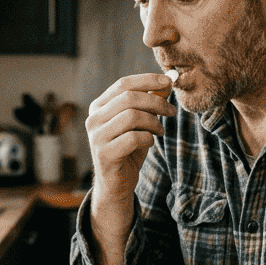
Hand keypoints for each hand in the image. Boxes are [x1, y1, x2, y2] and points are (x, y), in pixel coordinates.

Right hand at [84, 73, 175, 202]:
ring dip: (153, 122)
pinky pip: (133, 138)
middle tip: (171, 111)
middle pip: (129, 98)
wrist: (117, 184)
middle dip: (156, 102)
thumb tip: (166, 82)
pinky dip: (148, 139)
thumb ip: (150, 102)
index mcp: (99, 107)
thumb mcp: (141, 122)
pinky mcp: (104, 154)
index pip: (123, 84)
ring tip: (160, 131)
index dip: (147, 80)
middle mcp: (93, 119)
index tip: (168, 81)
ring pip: (131, 116)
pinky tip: (149, 143)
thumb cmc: (129, 150)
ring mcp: (96, 137)